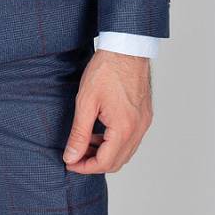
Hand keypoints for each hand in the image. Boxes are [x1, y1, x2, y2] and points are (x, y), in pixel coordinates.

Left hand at [62, 50, 153, 172]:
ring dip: (105, 153)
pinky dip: (115, 142)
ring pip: (125, 152)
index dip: (85, 167)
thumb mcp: (86, 101)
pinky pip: (131, 139)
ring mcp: (143, 123)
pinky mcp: (144, 115)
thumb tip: (71, 156)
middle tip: (75, 155)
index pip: (105, 163)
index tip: (69, 162)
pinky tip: (100, 132)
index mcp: (124, 128)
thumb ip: (79, 133)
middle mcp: (138, 129)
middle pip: (117, 162)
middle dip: (94, 163)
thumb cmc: (106, 69)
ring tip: (84, 142)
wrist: (126, 47)